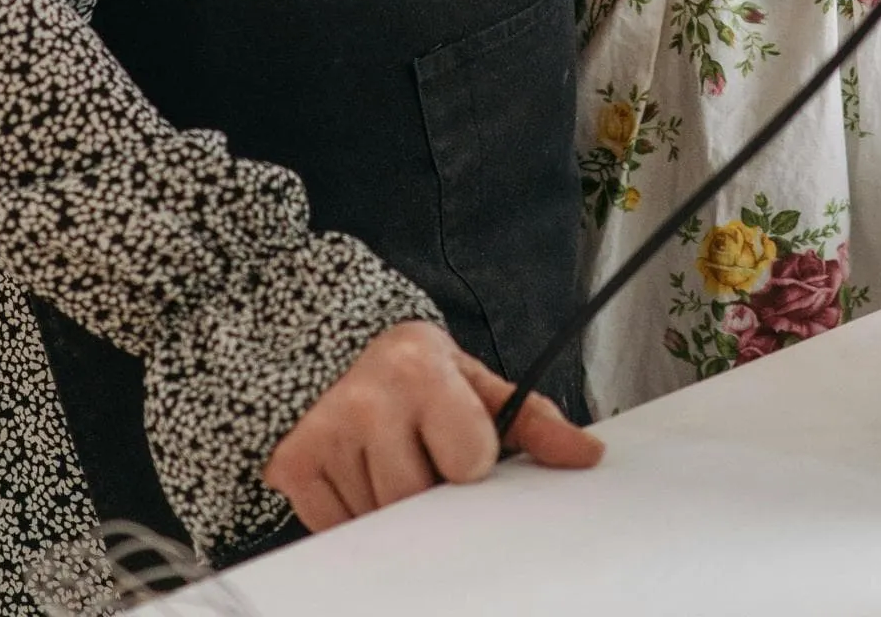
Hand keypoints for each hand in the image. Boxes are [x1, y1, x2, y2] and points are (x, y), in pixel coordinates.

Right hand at [263, 321, 602, 532]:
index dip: (469, 460)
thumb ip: (534, 421)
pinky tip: (359, 474)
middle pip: (420, 497)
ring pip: (381, 520)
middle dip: (430, 488)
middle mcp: (366, 398)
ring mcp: (323, 433)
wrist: (332, 351)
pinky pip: (340, 529)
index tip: (459, 441)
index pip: (469, 459)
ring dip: (394, 506)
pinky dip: (356, 515)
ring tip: (390, 458)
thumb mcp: (477, 385)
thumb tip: (588, 456)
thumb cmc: (419, 376)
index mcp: (419, 367)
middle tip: (421, 451)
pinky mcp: (292, 467)